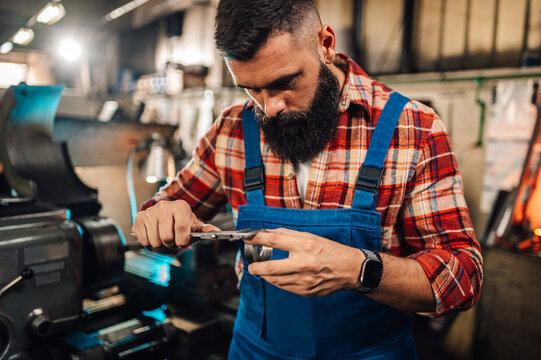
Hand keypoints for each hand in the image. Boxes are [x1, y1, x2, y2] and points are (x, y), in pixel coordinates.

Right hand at [131, 199, 219, 248]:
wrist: (167, 217)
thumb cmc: (183, 223)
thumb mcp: (195, 226)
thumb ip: (206, 230)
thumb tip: (217, 232)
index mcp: (181, 207)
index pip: (181, 229)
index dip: (183, 241)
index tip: (184, 242)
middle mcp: (164, 206)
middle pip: (166, 238)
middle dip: (171, 245)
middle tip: (173, 243)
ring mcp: (150, 212)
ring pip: (154, 241)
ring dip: (160, 247)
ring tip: (165, 241)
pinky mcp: (139, 218)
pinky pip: (144, 241)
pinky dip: (150, 244)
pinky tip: (155, 237)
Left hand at [245, 228, 363, 296]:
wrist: (350, 269)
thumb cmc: (330, 251)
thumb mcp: (311, 236)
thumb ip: (289, 235)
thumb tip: (269, 233)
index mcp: (305, 245)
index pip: (275, 240)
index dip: (258, 239)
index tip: (248, 239)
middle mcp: (304, 263)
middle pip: (271, 267)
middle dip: (257, 267)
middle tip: (251, 266)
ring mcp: (305, 280)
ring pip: (276, 281)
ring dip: (266, 276)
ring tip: (262, 271)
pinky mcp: (307, 292)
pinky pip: (286, 288)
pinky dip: (278, 282)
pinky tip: (277, 278)